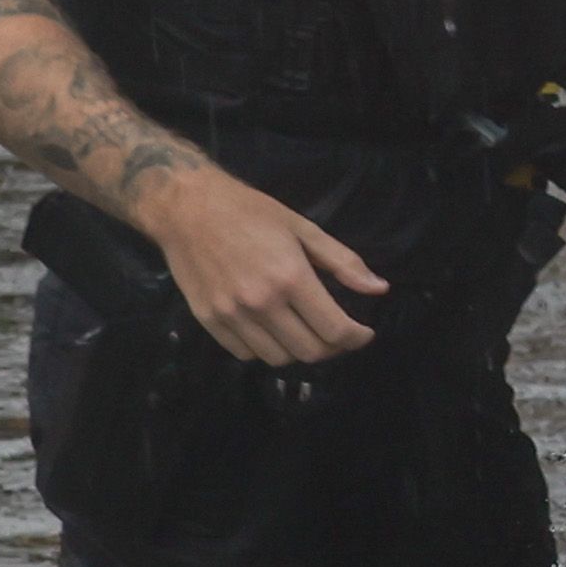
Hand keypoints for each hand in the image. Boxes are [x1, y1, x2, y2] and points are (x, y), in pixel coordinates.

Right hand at [141, 167, 385, 365]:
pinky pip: (246, 354)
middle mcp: (262, 303)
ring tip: (305, 331)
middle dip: (333, 348)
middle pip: (310, 352)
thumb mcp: (303, 228)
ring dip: (299, 350)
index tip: (363, 333)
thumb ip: (343, 262)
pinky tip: (272, 330)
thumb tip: (379, 289)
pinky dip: (265, 349)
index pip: (335, 330)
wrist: (186, 207)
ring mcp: (232, 316)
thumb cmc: (249, 212)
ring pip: (278, 359)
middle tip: (337, 332)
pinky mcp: (208, 321)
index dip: (357, 338)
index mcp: (290, 278)